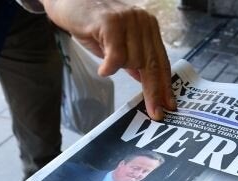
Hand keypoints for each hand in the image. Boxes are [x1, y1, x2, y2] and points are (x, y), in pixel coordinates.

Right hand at [41, 0, 175, 120]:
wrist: (69, 1)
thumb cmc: (91, 24)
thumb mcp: (116, 45)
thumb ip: (132, 60)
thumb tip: (146, 81)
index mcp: (148, 27)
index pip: (161, 60)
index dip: (165, 85)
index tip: (169, 106)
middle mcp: (143, 21)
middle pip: (152, 64)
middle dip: (154, 91)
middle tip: (155, 112)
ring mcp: (129, 20)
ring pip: (133, 60)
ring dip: (119, 68)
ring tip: (106, 62)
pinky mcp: (112, 22)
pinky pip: (116, 56)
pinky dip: (109, 66)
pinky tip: (103, 69)